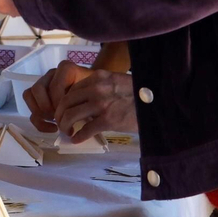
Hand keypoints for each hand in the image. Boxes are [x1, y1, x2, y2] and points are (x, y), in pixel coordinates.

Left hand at [22, 62, 136, 141]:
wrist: (157, 103)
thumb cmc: (138, 94)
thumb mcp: (117, 82)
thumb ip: (101, 87)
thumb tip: (85, 101)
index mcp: (99, 77)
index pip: (72, 89)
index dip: (64, 102)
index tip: (65, 110)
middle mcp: (97, 88)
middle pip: (66, 101)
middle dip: (60, 114)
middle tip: (61, 123)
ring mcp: (101, 104)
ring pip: (71, 115)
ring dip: (65, 125)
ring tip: (67, 131)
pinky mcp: (108, 120)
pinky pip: (86, 129)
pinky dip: (78, 136)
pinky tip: (76, 140)